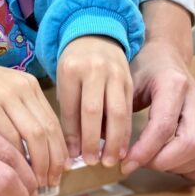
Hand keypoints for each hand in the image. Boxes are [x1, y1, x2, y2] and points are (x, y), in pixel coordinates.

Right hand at [0, 49, 66, 189]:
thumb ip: (19, 119)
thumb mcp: (1, 98)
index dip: (59, 155)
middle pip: (48, 132)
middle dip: (51, 164)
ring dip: (36, 166)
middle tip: (46, 187)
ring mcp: (4, 94)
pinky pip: (8, 138)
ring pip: (34, 136)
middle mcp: (21, 87)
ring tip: (30, 186)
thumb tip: (41, 160)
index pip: (54, 125)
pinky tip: (9, 175)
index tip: (57, 177)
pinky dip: (13, 161)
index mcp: (29, 86)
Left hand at [56, 36, 132, 167]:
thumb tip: (74, 150)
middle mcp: (94, 70)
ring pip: (116, 111)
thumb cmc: (75, 65)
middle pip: (94, 110)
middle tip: (93, 162)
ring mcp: (114, 73)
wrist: (96, 33)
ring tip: (112, 160)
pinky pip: (128, 108)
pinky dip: (126, 129)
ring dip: (116, 140)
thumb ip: (69, 112)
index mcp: (71, 70)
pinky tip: (124, 146)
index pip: (71, 108)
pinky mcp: (130, 79)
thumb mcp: (64, 81)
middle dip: (94, 140)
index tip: (74, 156)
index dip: (73, 135)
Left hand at [123, 1, 194, 180]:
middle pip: (191, 143)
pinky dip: (192, 169)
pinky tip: (171, 163)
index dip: (144, 151)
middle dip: (162, 162)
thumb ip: (117, 112)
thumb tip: (101, 145)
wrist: (167, 57)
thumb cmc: (144, 70)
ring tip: (153, 162)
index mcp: (174, 84)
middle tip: (139, 164)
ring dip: (176, 167)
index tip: (124, 163)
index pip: (163, 126)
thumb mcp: (126, 82)